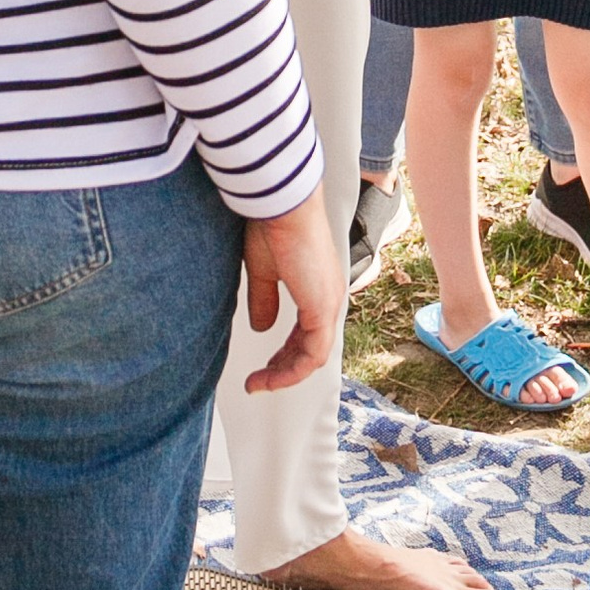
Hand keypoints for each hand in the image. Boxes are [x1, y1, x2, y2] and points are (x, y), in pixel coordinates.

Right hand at [240, 203, 345, 392]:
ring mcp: (329, 304)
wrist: (283, 205)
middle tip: (260, 381)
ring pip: (313, 356)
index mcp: (318, 287)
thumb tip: (262, 327)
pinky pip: (312, 355)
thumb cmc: (273, 225)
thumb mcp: (263, 271)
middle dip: (283, 368)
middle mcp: (330, 297)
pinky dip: (291, 371)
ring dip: (285, 375)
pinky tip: (270, 377)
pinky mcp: (322, 309)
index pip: (307, 332)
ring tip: (259, 384)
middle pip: (311, 348)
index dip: (284, 353)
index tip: (262, 366)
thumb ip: (264, 300)